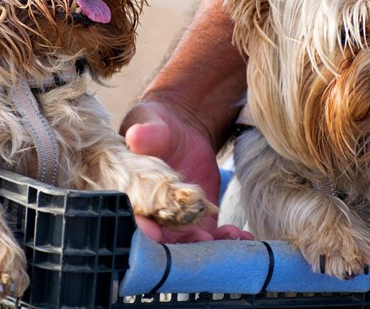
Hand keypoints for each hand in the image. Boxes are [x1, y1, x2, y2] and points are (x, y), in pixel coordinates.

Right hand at [121, 101, 252, 242]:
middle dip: (178, 247)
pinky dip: (225, 241)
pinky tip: (242, 235)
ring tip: (229, 235)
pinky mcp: (197, 221)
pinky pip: (209, 238)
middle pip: (158, 241)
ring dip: (206, 247)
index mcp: (127, 194)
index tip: (152, 230)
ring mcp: (173, 223)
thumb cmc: (155, 123)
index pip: (128, 217)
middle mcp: (147, 215)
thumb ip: (145, 133)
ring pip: (185, 246)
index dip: (137, 227)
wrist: (182, 131)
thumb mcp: (149, 122)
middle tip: (200, 238)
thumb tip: (137, 136)